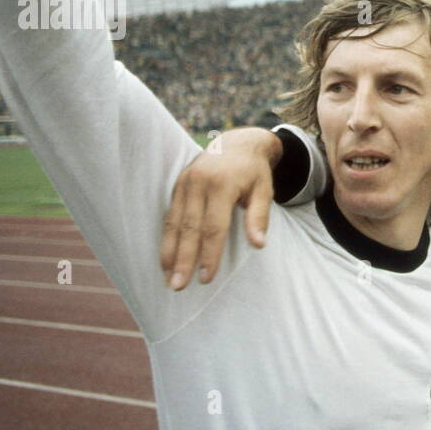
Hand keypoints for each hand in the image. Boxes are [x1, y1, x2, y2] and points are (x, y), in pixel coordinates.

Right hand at [160, 128, 280, 290]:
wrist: (238, 143)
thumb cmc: (254, 172)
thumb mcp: (264, 190)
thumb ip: (259, 217)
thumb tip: (259, 245)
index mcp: (222, 184)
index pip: (214, 226)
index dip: (209, 254)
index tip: (206, 278)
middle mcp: (198, 183)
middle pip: (190, 228)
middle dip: (184, 259)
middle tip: (179, 286)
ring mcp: (184, 184)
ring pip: (174, 224)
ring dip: (170, 253)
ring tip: (169, 279)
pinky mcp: (177, 186)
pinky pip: (169, 216)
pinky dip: (166, 239)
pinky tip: (166, 259)